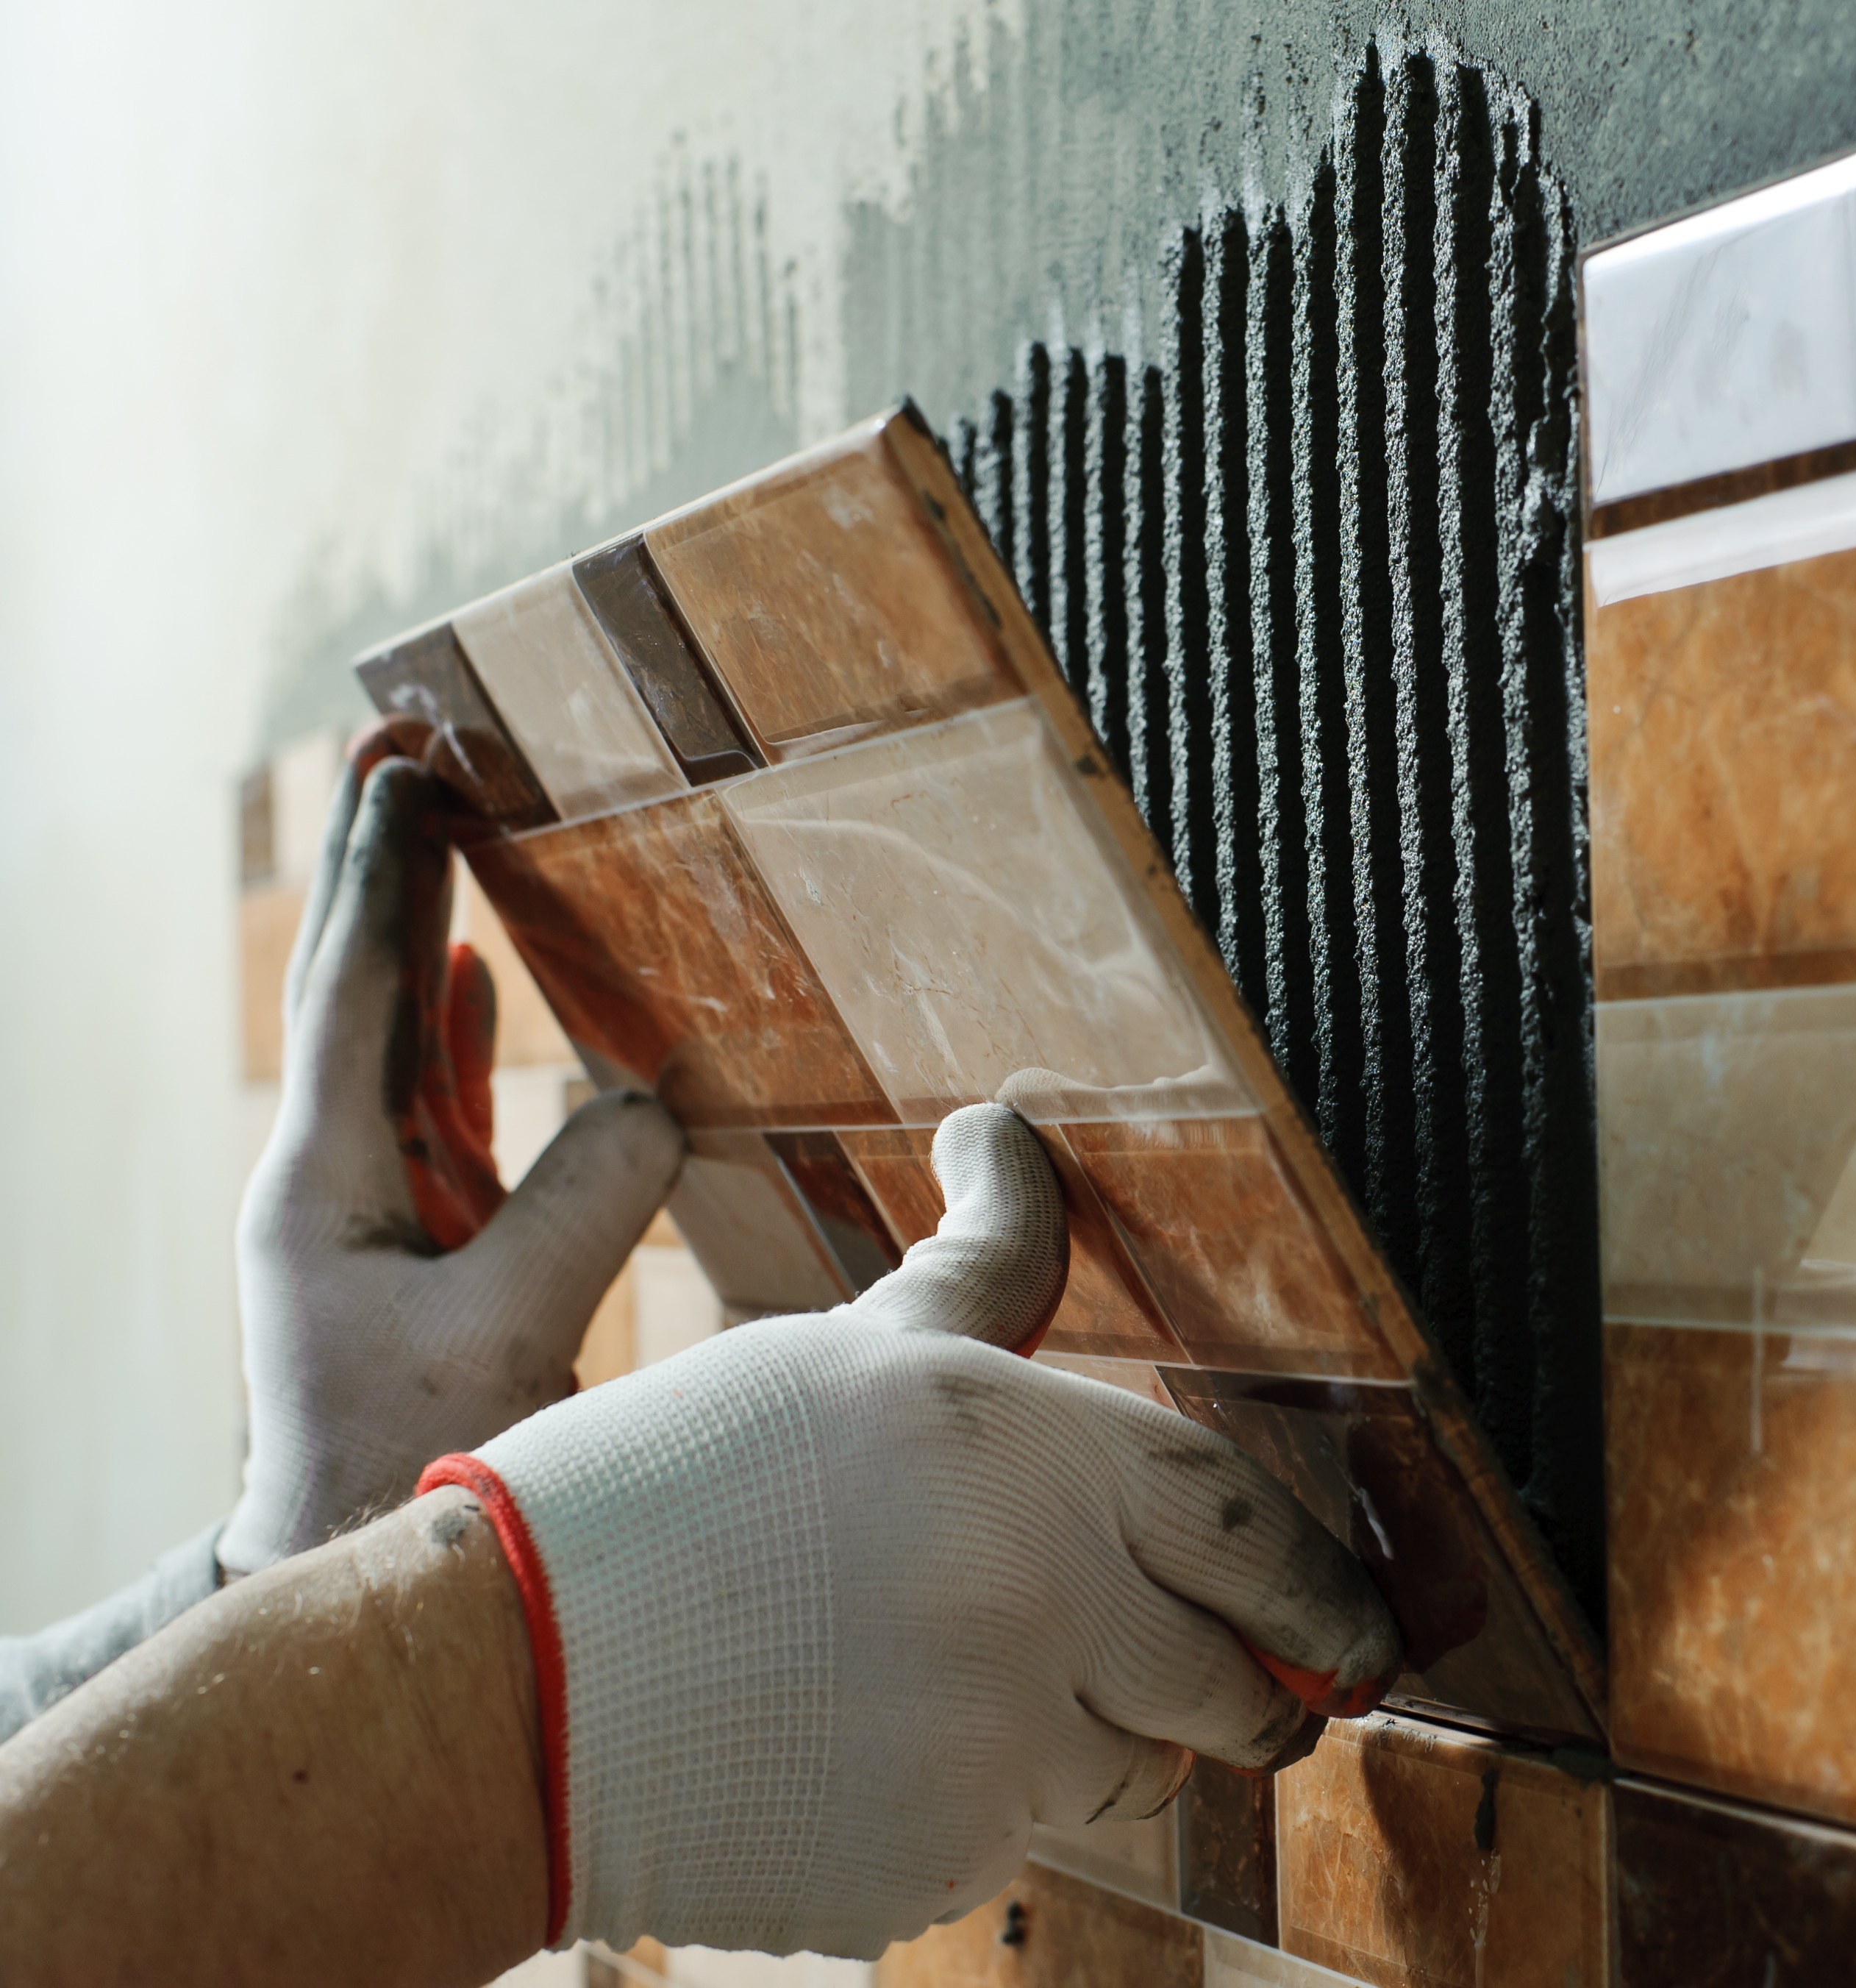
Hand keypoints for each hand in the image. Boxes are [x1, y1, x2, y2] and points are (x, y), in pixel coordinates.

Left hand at [220, 742, 685, 1577]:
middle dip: (387, 867)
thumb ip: (583, 1205)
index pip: (355, 991)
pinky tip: (466, 972)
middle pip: (355, 987)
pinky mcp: (405, 1241)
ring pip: (387, 1034)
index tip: (407, 770)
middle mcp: (326, 1176)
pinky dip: (442, 1024)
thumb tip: (649, 1099)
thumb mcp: (508, 1331)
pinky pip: (423, 1101)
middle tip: (406, 751)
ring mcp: (361, 1208)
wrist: (349, 1570)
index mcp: (324, 1181)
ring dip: (416, 926)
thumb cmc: (412, 1465)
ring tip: (441, 824)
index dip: (390, 875)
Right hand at [422, 1112, 1403, 1959]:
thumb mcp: (846, 1349)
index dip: (1334, 1592)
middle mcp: (1040, 1605)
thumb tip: (1008, 1139)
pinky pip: (1024, 1847)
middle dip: (1248, 1691)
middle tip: (1223, 1680)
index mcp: (1030, 1456)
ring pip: (1135, 1774)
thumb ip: (982, 1273)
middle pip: (1237, 1684)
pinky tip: (880, 1747)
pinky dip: (989, 1810)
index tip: (1368, 1636)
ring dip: (1103, 1743)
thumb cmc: (674, 1487)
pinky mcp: (932, 1869)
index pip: (1253, 1531)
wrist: (508, 1679)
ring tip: (971, 1684)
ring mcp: (991, 1752)